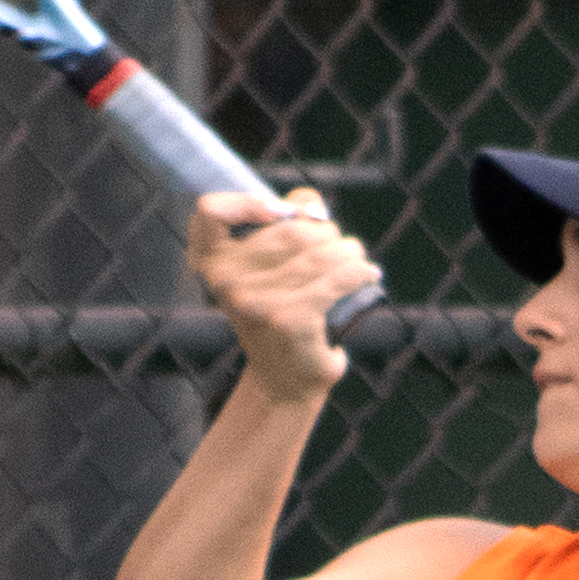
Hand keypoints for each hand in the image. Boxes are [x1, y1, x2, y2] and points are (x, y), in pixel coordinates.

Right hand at [189, 184, 369, 402]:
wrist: (283, 377)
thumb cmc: (280, 310)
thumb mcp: (267, 267)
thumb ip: (286, 219)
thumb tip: (312, 208)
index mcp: (212, 264)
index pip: (209, 211)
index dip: (244, 202)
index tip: (278, 213)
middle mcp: (228, 282)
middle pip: (292, 227)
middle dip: (325, 232)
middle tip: (338, 247)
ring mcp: (258, 302)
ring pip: (321, 252)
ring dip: (349, 251)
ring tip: (356, 260)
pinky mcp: (291, 320)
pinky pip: (338, 278)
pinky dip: (360, 272)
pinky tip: (368, 275)